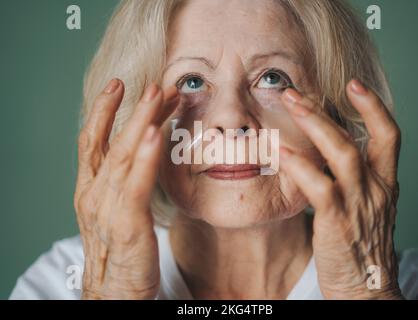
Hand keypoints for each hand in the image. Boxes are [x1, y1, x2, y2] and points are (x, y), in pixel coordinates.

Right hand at [74, 79, 178, 298]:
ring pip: (122, 157)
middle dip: (133, 110)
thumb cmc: (120, 250)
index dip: (102, 111)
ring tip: (158, 96)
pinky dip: (145, 158)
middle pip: (112, 142)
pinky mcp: (126, 225)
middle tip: (155, 84)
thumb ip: (124, 181)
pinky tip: (156, 134)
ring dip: (141, 123)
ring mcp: (107, 209)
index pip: (92, 141)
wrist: (114, 293)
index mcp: (90, 189)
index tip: (118, 85)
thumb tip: (142, 153)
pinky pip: (135, 186)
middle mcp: (94, 194)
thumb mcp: (117, 209)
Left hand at [280, 80, 402, 298]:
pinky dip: (300, 164)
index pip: (389, 136)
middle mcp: (376, 189)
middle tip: (296, 91)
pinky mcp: (338, 222)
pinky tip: (281, 151)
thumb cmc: (360, 247)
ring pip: (341, 153)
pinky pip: (319, 186)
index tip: (354, 85)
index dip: (374, 107)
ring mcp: (359, 204)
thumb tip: (323, 156)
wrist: (367, 291)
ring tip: (290, 104)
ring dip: (314, 124)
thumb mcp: (366, 208)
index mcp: (385, 184)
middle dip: (326, 110)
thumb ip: (352, 181)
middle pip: (357, 137)